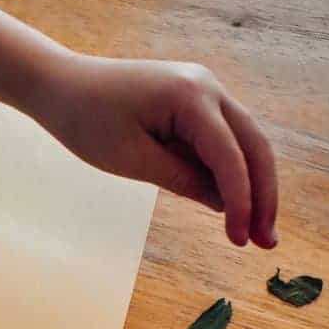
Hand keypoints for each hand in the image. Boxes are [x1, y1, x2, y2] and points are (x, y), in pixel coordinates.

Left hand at [29, 53, 278, 248]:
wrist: (62, 85)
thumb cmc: (87, 120)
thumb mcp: (133, 160)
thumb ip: (183, 180)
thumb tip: (225, 203)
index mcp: (191, 96)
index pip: (230, 156)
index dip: (241, 201)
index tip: (240, 241)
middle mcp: (207, 86)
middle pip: (253, 146)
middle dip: (263, 196)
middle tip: (266, 244)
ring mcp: (204, 90)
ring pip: (245, 143)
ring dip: (253, 186)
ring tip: (256, 232)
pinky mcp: (194, 102)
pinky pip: (223, 139)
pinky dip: (231, 172)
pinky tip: (234, 206)